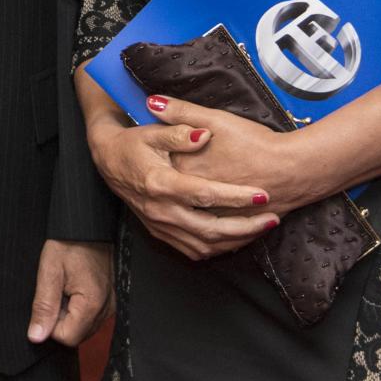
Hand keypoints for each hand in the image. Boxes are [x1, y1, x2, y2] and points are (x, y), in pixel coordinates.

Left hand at [27, 240, 112, 346]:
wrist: (88, 226)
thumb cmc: (69, 244)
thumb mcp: (49, 271)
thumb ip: (43, 306)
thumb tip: (36, 337)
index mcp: (92, 303)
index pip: (67, 337)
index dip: (51, 323)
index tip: (49, 299)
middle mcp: (107, 308)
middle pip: (77, 335)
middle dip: (61, 319)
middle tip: (58, 290)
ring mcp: (112, 305)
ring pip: (84, 327)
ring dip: (70, 313)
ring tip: (67, 287)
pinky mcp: (112, 300)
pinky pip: (92, 317)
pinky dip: (80, 308)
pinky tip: (76, 288)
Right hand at [85, 110, 278, 260]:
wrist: (107, 162)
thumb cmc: (133, 144)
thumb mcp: (151, 131)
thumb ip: (179, 131)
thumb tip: (203, 134)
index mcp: (160, 183)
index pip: (205, 195)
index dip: (236, 196)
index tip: (262, 194)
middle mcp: (160, 210)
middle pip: (210, 228)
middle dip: (246, 227)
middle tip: (272, 218)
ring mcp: (160, 226)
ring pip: (204, 245)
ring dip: (236, 240)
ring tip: (261, 228)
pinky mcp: (160, 233)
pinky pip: (193, 250)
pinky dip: (218, 247)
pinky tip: (236, 237)